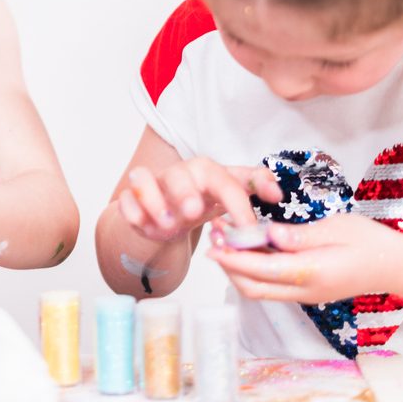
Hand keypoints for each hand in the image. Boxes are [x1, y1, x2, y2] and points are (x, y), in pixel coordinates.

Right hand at [118, 158, 281, 242]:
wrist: (167, 211)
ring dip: (155, 202)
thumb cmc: (202, 199)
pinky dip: (132, 211)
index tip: (249, 230)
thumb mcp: (229, 192)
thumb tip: (277, 191)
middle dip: (185, 192)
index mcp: (206, 172)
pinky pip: (125, 200)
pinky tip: (143, 224)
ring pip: (144, 180)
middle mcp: (178, 174)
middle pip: (179, 174)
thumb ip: (253, 186)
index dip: (238, 204)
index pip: (225, 182)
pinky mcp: (130, 199)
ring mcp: (151, 185)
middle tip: (192, 211)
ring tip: (167, 223)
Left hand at [208, 213, 402, 302]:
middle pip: (253, 287)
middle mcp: (304, 290)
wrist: (396, 266)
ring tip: (225, 240)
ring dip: (239, 268)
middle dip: (229, 267)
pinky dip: (254, 269)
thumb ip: (298, 235)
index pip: (261, 269)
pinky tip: (248, 247)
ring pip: (260, 289)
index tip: (213, 244)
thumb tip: (267, 233)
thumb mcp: (335, 228)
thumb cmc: (370, 242)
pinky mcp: (307, 290)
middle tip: (214, 239)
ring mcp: (305, 294)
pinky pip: (272, 284)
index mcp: (311, 273)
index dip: (233, 258)